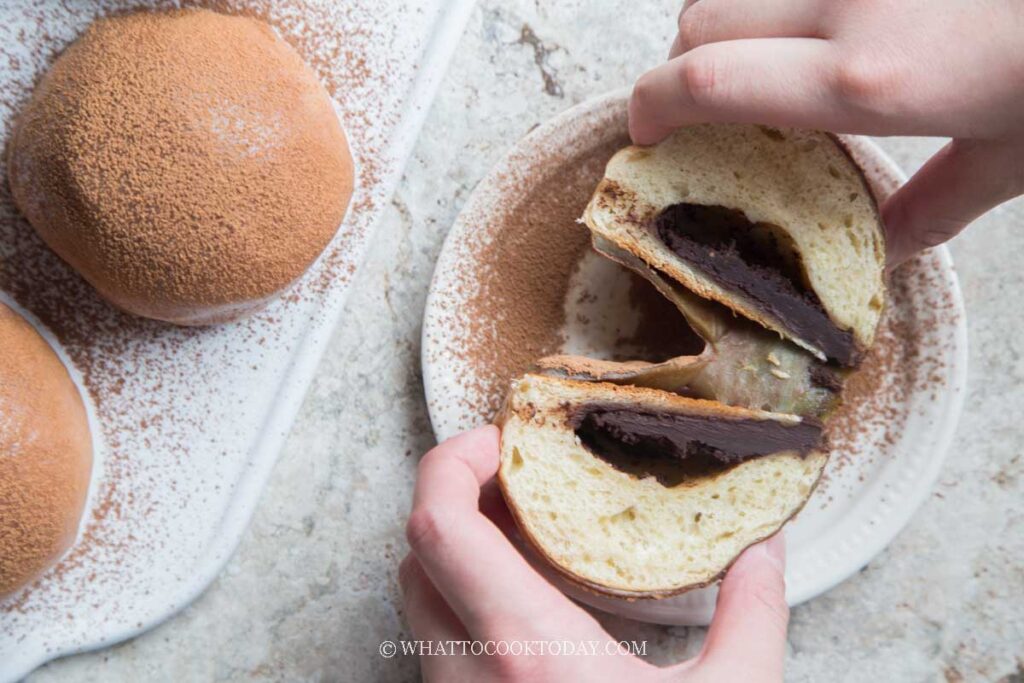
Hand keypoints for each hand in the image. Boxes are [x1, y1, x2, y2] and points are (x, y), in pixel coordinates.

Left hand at [400, 425, 789, 681]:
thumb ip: (754, 618)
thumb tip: (768, 553)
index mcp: (525, 649)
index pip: (437, 524)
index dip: (449, 462)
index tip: (499, 443)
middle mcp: (467, 676)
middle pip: (417, 548)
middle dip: (456, 496)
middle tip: (518, 480)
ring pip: (416, 597)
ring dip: (454, 547)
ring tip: (520, 529)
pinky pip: (432, 641)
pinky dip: (459, 597)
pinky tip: (521, 599)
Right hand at [629, 0, 1023, 264]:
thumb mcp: (1015, 153)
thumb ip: (939, 202)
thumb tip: (892, 249)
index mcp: (866, 79)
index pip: (708, 79)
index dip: (650, 105)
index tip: (642, 137)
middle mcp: (846, 5)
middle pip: (701, 20)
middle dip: (677, 67)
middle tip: (701, 112)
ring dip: (725, 28)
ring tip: (759, 67)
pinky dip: (776, 5)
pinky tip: (813, 28)